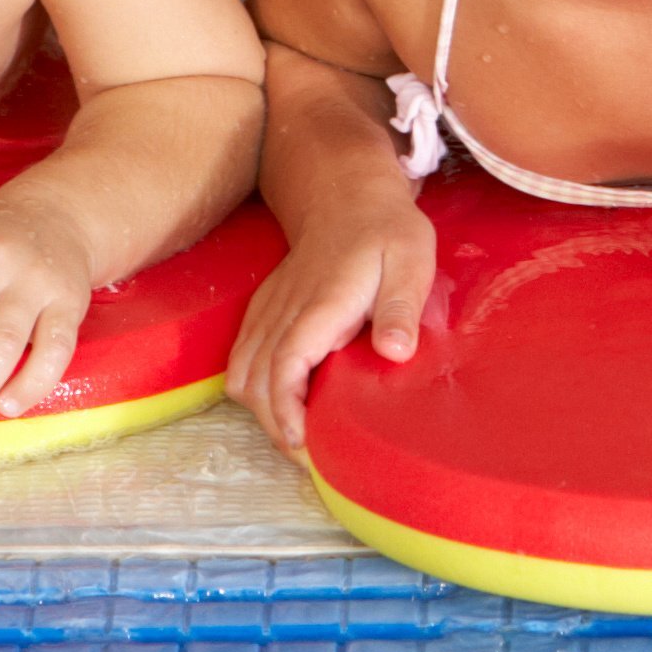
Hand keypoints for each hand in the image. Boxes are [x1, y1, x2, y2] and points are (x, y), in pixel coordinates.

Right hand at [232, 186, 437, 453]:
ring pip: (241, 373)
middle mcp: (284, 311)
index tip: (303, 444)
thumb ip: (401, 307)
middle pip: (256, 380)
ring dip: (262, 410)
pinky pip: (241, 358)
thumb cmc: (385, 232)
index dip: (286, 411)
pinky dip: (253, 388)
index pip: (285, 366)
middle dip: (275, 426)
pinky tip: (282, 403)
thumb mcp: (409, 261)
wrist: (347, 194)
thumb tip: (395, 351)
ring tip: (297, 437)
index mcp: (319, 305)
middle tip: (311, 457)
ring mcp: (268, 310)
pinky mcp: (264, 311)